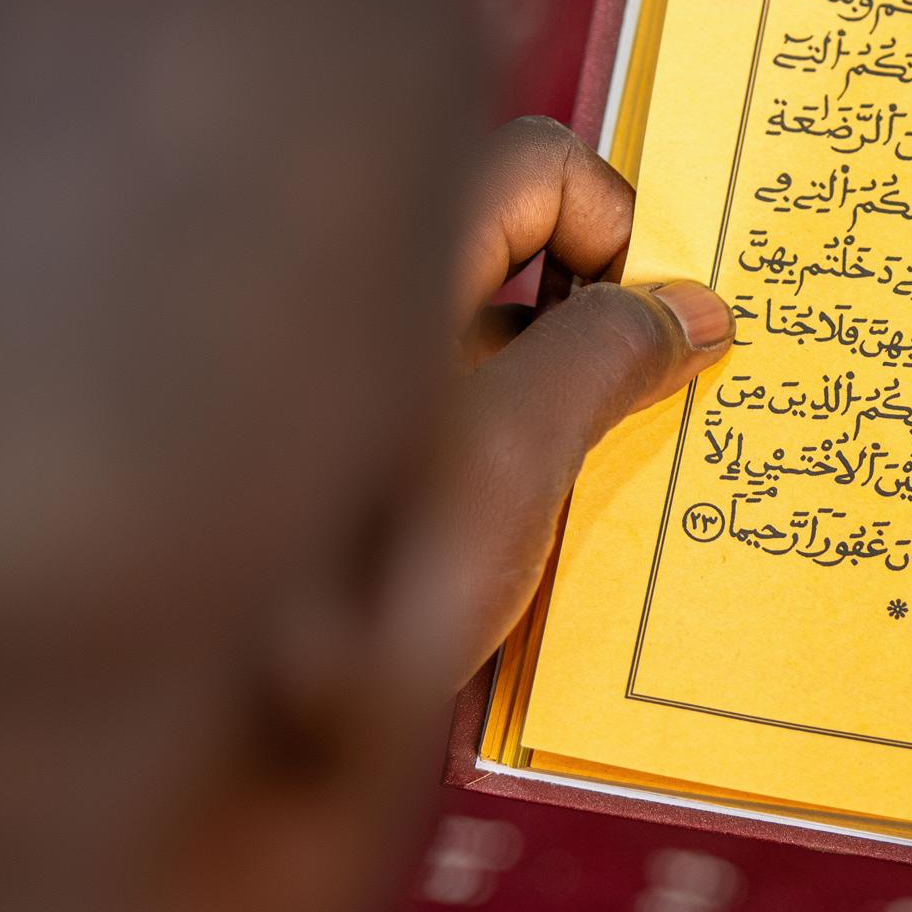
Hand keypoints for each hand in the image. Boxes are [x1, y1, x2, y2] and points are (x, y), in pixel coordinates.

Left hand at [397, 115, 729, 688]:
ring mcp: (356, 395)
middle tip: (654, 399)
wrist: (214, 743)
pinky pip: (463, 423)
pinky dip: (517, 456)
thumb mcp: (512, 450)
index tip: (656, 328)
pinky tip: (543, 542)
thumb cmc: (349, 570)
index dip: (617, 227)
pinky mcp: (357, 476)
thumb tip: (697, 310)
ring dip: (566, 396)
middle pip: (521, 255)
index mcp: (387, 260)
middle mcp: (364, 310)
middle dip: (605, 316)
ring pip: (498, 346)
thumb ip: (611, 353)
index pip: (537, 168)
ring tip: (603, 489)